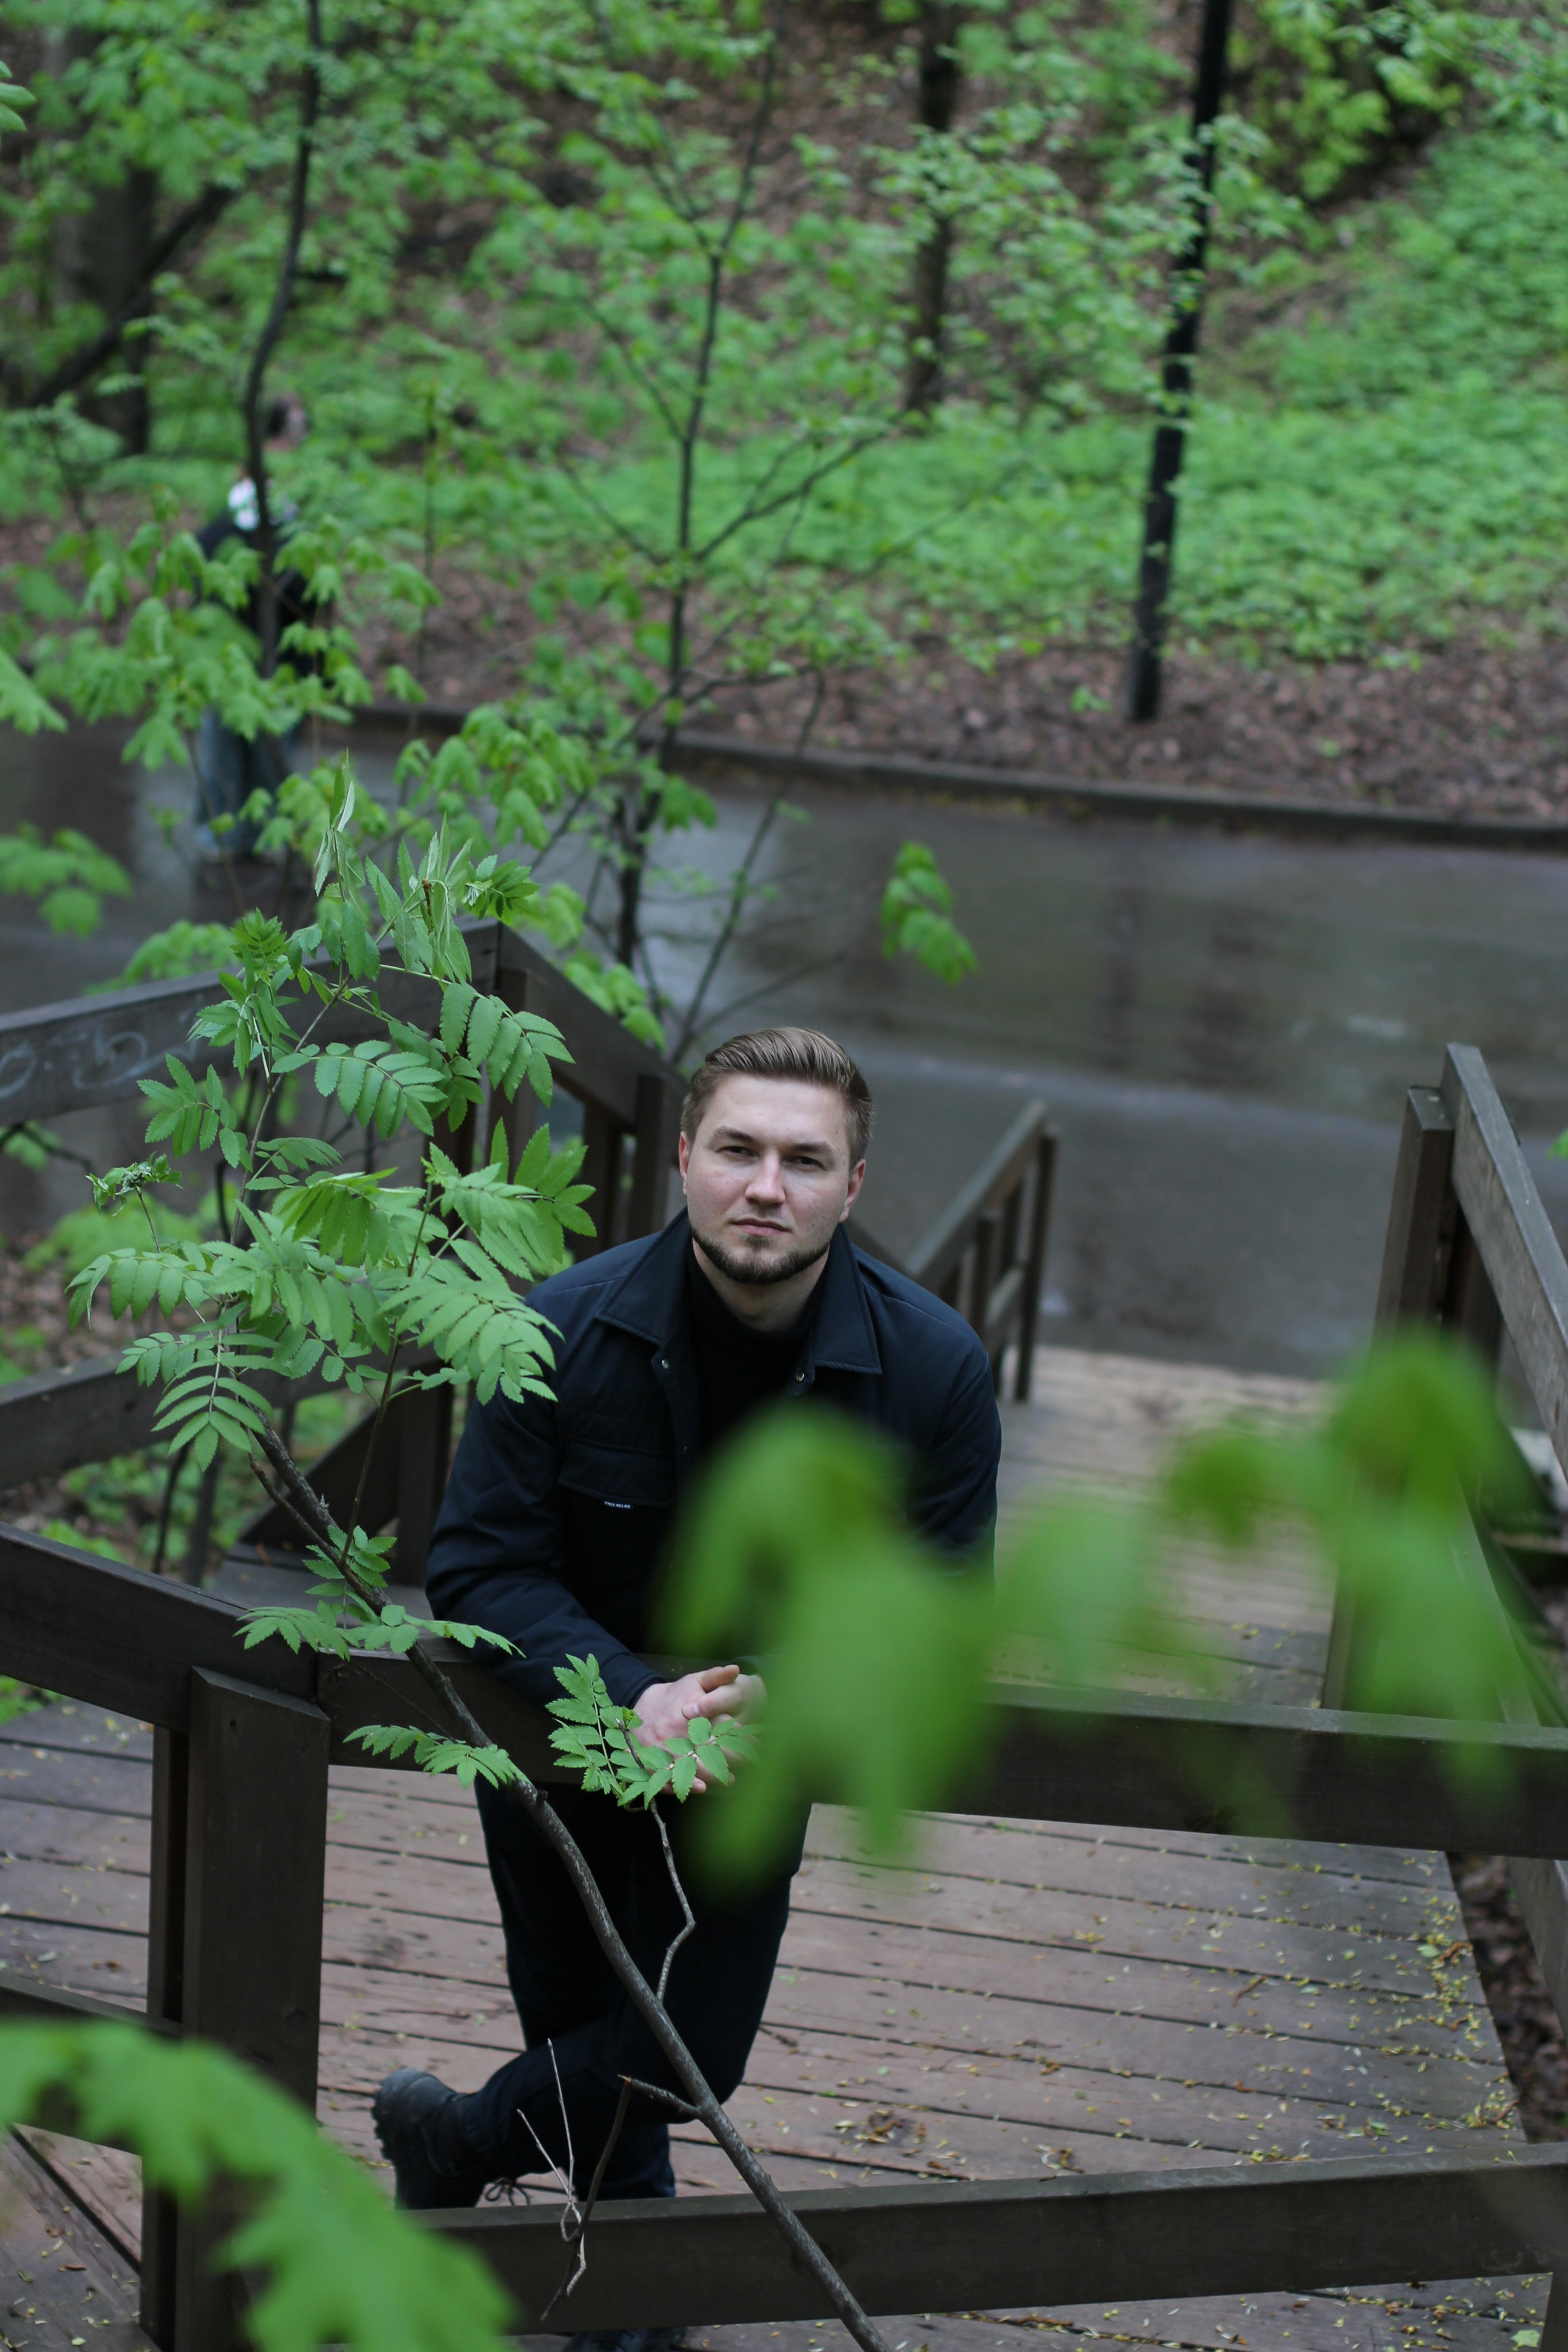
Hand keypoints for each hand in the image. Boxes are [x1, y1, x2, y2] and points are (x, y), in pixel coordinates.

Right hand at [633, 1664, 766, 1791]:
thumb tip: (736, 1670)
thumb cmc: (674, 1695)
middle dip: (733, 1760)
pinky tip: (702, 1787)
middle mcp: (677, 1733)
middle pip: (710, 1752)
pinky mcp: (653, 1762)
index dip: (742, 1738)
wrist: (641, 1706)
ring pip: (693, 1768)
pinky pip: (670, 1778)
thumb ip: (716, 1677)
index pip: (722, 1729)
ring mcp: (664, 1750)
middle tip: (749, 1762)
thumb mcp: (694, 1681)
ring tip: (731, 1778)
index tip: (757, 1743)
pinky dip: (686, 1785)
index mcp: (690, 1713)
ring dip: (714, 1776)